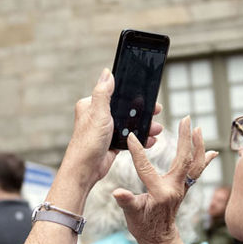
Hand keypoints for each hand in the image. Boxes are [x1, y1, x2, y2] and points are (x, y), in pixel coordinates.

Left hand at [61, 68, 162, 189]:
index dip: (132, 94)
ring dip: (144, 126)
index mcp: (92, 105)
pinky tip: (150, 140)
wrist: (85, 170)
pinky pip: (129, 137)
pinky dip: (140, 138)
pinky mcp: (111, 143)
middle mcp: (98, 116)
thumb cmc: (88, 143)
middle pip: (125, 109)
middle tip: (156, 111)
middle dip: (142, 112)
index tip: (147, 95)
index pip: (115, 94)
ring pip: (129, 124)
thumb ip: (103, 93)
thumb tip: (107, 73)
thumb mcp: (98, 114)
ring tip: (156, 129)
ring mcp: (105, 130)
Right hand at [112, 116, 218, 243]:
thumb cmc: (144, 227)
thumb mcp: (131, 215)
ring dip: (198, 145)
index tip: (132, 138)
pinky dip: (205, 160)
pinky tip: (212, 151)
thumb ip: (126, 202)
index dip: (138, 153)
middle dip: (185, 138)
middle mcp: (175, 189)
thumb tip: (116, 193)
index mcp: (160, 193)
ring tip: (198, 129)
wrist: (160, 239)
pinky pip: (197, 172)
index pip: (147, 168)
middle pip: (183, 159)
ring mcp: (182, 188)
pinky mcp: (185, 189)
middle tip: (186, 119)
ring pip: (195, 164)